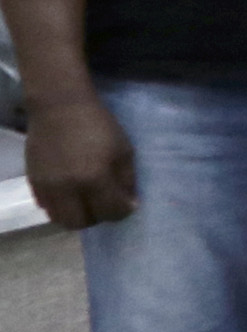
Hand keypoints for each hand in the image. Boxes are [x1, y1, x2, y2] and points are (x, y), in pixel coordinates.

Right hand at [20, 89, 135, 228]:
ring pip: (60, 219)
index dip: (123, 211)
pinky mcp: (33, 182)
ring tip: (87, 202)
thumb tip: (129, 204)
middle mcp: (68, 188)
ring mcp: (47, 187)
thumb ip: (127, 180)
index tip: (126, 203)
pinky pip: (46, 207)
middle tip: (104, 205)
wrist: (60, 108)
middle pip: (82, 223)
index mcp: (95, 178)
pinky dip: (60, 207)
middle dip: (97, 218)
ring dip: (76, 216)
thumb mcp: (123, 150)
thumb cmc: (98, 125)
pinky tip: (70, 194)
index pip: (112, 212)